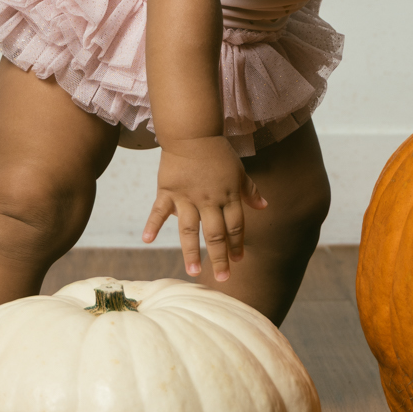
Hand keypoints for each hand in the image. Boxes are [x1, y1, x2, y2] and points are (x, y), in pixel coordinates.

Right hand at [141, 136, 267, 281]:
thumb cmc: (218, 152)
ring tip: (193, 272)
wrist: (192, 132)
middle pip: (215, 234)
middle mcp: (208, 200)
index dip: (238, 244)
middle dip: (220, 257)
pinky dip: (152, 225)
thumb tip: (264, 206)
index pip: (235, 226)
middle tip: (224, 279)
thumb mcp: (239, 170)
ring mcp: (186, 197)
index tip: (239, 260)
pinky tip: (147, 240)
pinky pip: (159, 210)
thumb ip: (249, 190)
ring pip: (189, 230)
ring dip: (191, 252)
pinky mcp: (168, 190)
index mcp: (227, 195)